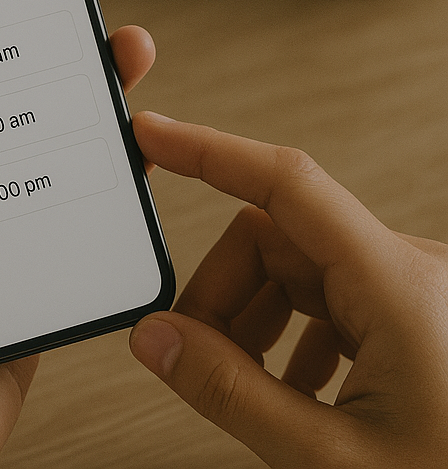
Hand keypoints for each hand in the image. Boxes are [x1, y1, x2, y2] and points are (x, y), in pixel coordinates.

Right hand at [129, 112, 447, 468]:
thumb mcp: (335, 459)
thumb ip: (232, 392)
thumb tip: (157, 339)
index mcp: (400, 285)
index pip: (285, 182)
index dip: (208, 151)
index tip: (153, 135)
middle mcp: (414, 271)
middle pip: (274, 238)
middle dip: (223, 292)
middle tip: (195, 354)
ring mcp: (417, 293)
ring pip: (296, 269)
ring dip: (253, 318)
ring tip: (249, 386)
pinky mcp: (417, 319)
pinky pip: (330, 297)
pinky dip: (292, 334)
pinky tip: (294, 390)